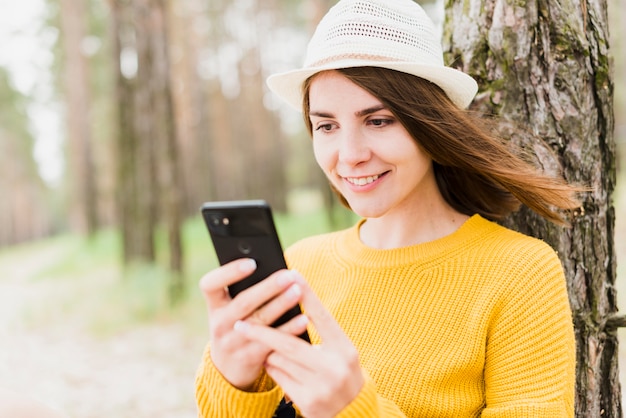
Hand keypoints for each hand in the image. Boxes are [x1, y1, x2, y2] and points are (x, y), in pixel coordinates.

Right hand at [199, 259, 308, 389]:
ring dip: (280, 305)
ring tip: (298, 291)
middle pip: (243, 303)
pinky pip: (271, 342)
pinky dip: (289, 330)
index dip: (229, 272)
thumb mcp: (230, 310)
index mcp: (214, 305)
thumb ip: (243, 291)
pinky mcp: (249, 358)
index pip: (210, 284)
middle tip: (288, 275)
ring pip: (259, 322)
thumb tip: (274, 268)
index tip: (252, 263)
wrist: (227, 369)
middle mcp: (219, 324)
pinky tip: (304, 318)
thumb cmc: (236, 326)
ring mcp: (232, 343)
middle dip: (268, 288)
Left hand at [234, 273, 363, 417]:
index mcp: (345, 348)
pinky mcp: (308, 401)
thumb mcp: (340, 351)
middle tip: (240, 324)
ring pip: (280, 360)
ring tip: (269, 347)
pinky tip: (274, 365)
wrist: (352, 413)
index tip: (291, 274)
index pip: (322, 316)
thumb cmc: (340, 372)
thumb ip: (322, 332)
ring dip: (269, 351)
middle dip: (262, 331)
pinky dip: (272, 368)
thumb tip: (293, 301)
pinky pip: (278, 377)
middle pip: (289, 343)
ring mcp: (321, 386)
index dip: (307, 294)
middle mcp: (335, 366)